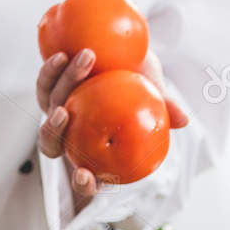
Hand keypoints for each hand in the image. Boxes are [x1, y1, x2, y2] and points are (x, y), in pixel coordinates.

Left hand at [35, 49, 189, 206]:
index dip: (82, 184)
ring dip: (64, 85)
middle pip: (51, 146)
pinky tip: (61, 56)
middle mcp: (71, 135)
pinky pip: (44, 83)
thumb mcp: (154, 89)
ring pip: (50, 107)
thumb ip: (165, 106)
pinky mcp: (46, 88)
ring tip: (81, 67)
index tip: (84, 174)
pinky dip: (51, 71)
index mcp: (95, 150)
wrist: (120, 45)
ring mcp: (55, 112)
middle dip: (52, 135)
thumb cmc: (139, 75)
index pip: (86, 178)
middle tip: (63, 116)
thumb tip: (184, 120)